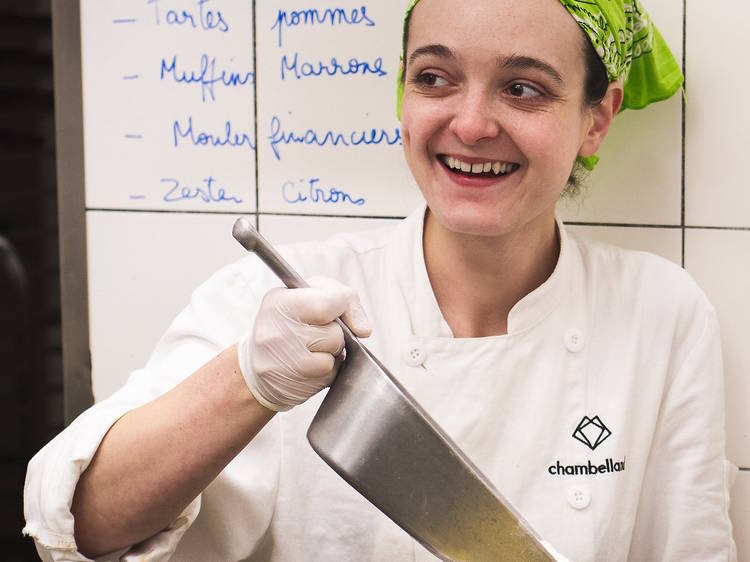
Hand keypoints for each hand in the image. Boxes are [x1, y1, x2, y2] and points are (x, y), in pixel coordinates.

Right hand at [238, 277, 371, 411]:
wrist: (258, 368)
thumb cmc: (291, 324)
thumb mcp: (310, 296)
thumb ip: (344, 298)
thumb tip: (364, 329)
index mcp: (279, 301)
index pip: (327, 303)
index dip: (340, 307)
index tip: (333, 310)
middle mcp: (275, 330)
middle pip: (335, 332)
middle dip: (334, 333)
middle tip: (315, 332)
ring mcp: (281, 360)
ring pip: (333, 354)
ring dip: (330, 352)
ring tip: (310, 349)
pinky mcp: (290, 384)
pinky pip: (328, 372)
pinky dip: (326, 369)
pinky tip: (308, 365)